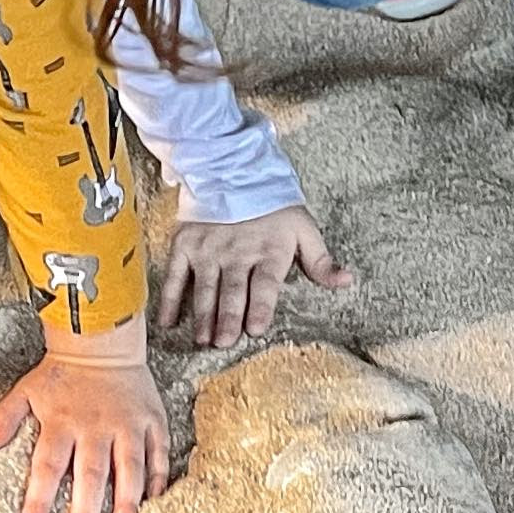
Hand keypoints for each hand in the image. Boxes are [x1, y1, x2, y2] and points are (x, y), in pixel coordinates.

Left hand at [0, 331, 170, 512]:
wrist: (102, 341)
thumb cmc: (61, 373)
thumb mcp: (26, 390)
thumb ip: (5, 418)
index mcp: (62, 422)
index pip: (47, 468)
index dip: (38, 501)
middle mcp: (96, 426)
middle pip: (90, 476)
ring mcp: (128, 424)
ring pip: (129, 469)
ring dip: (125, 504)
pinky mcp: (152, 421)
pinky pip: (157, 454)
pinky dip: (157, 479)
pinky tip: (152, 503)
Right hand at [158, 206, 354, 349]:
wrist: (233, 170)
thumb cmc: (274, 207)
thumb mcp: (304, 228)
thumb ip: (321, 260)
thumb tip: (346, 281)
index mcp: (268, 252)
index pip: (264, 284)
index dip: (260, 306)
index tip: (255, 328)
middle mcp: (236, 253)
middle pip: (232, 290)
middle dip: (227, 317)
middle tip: (223, 342)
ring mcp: (207, 250)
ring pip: (205, 287)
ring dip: (202, 315)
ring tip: (203, 339)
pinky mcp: (185, 245)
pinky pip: (175, 275)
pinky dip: (169, 299)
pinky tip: (167, 323)